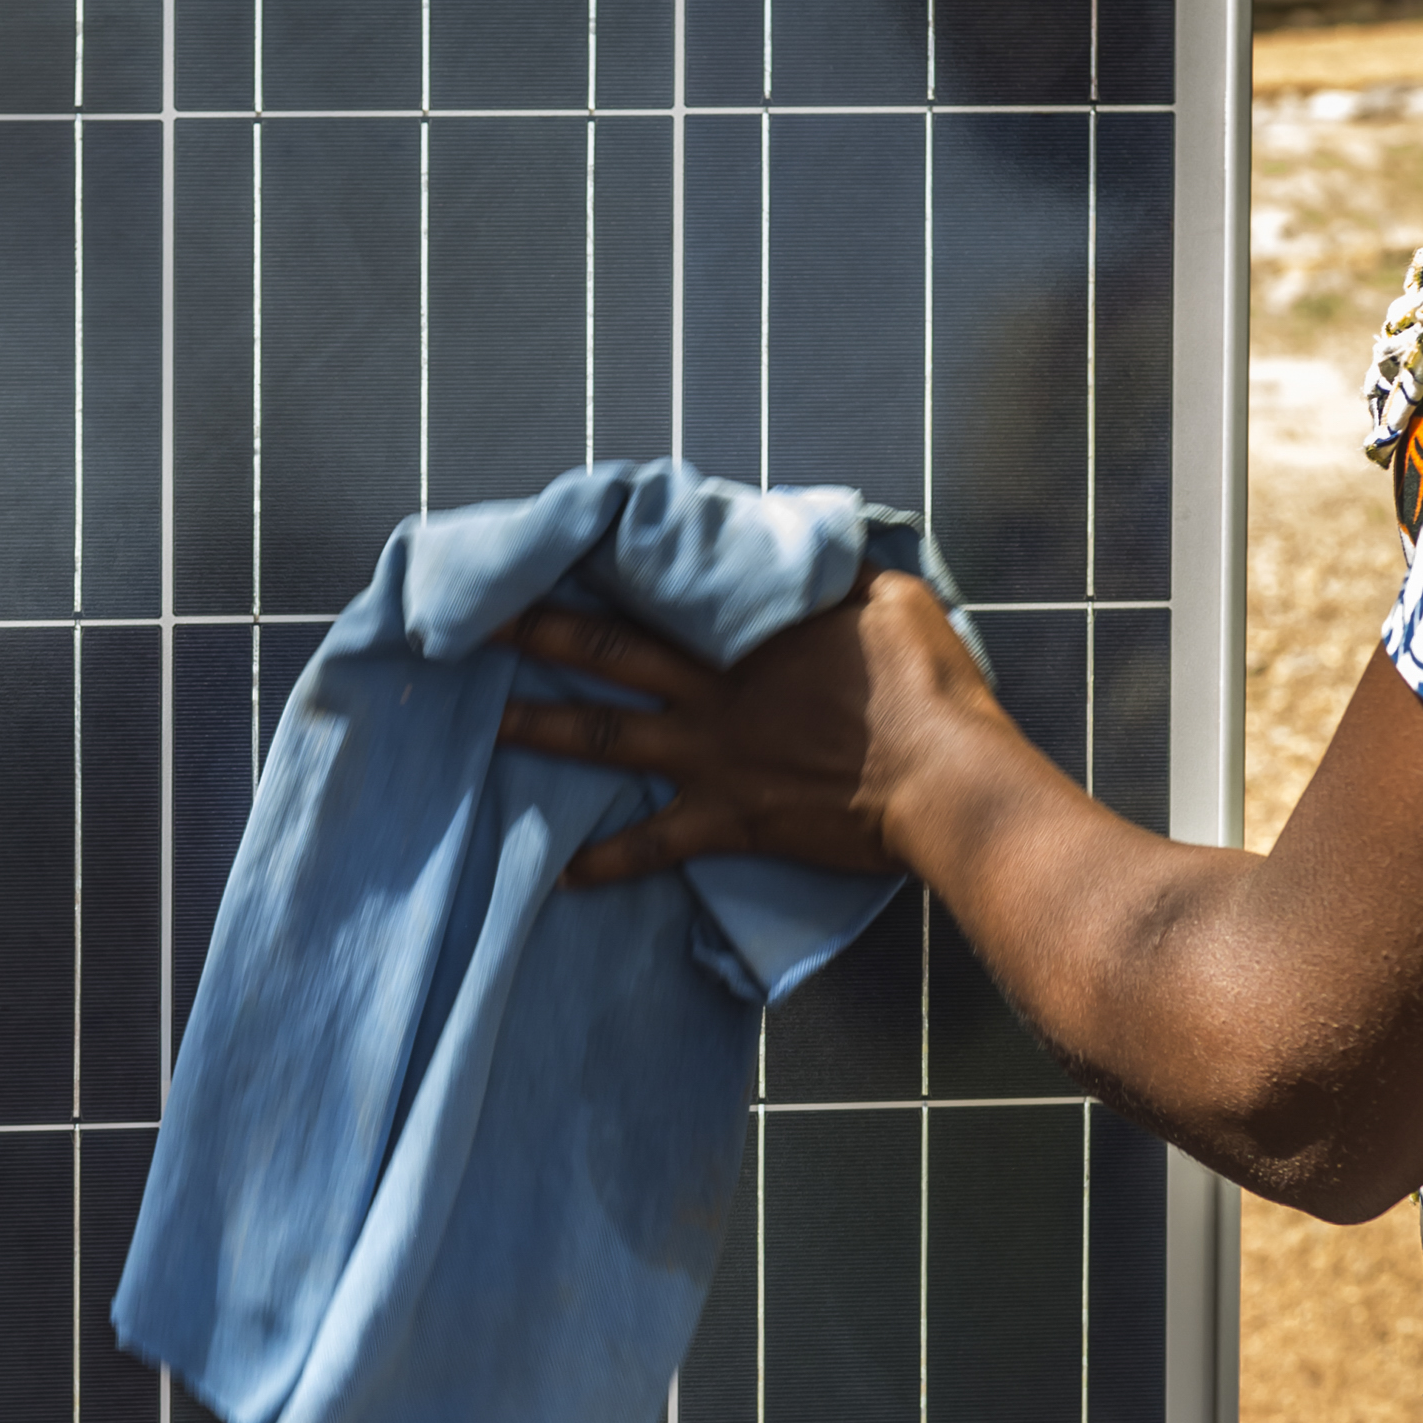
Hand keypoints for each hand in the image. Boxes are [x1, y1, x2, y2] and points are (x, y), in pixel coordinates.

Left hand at [493, 567, 1020, 886]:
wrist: (942, 780)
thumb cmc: (924, 687)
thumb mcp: (887, 598)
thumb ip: (833, 575)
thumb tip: (810, 545)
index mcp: (747, 631)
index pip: (660, 586)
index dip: (606, 567)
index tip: (555, 548)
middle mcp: (711, 691)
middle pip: (607, 652)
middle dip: (539, 633)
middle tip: (480, 624)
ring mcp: (712, 757)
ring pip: (606, 738)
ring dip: (542, 731)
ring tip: (487, 727)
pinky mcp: (728, 818)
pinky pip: (654, 845)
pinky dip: (608, 863)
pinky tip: (565, 876)